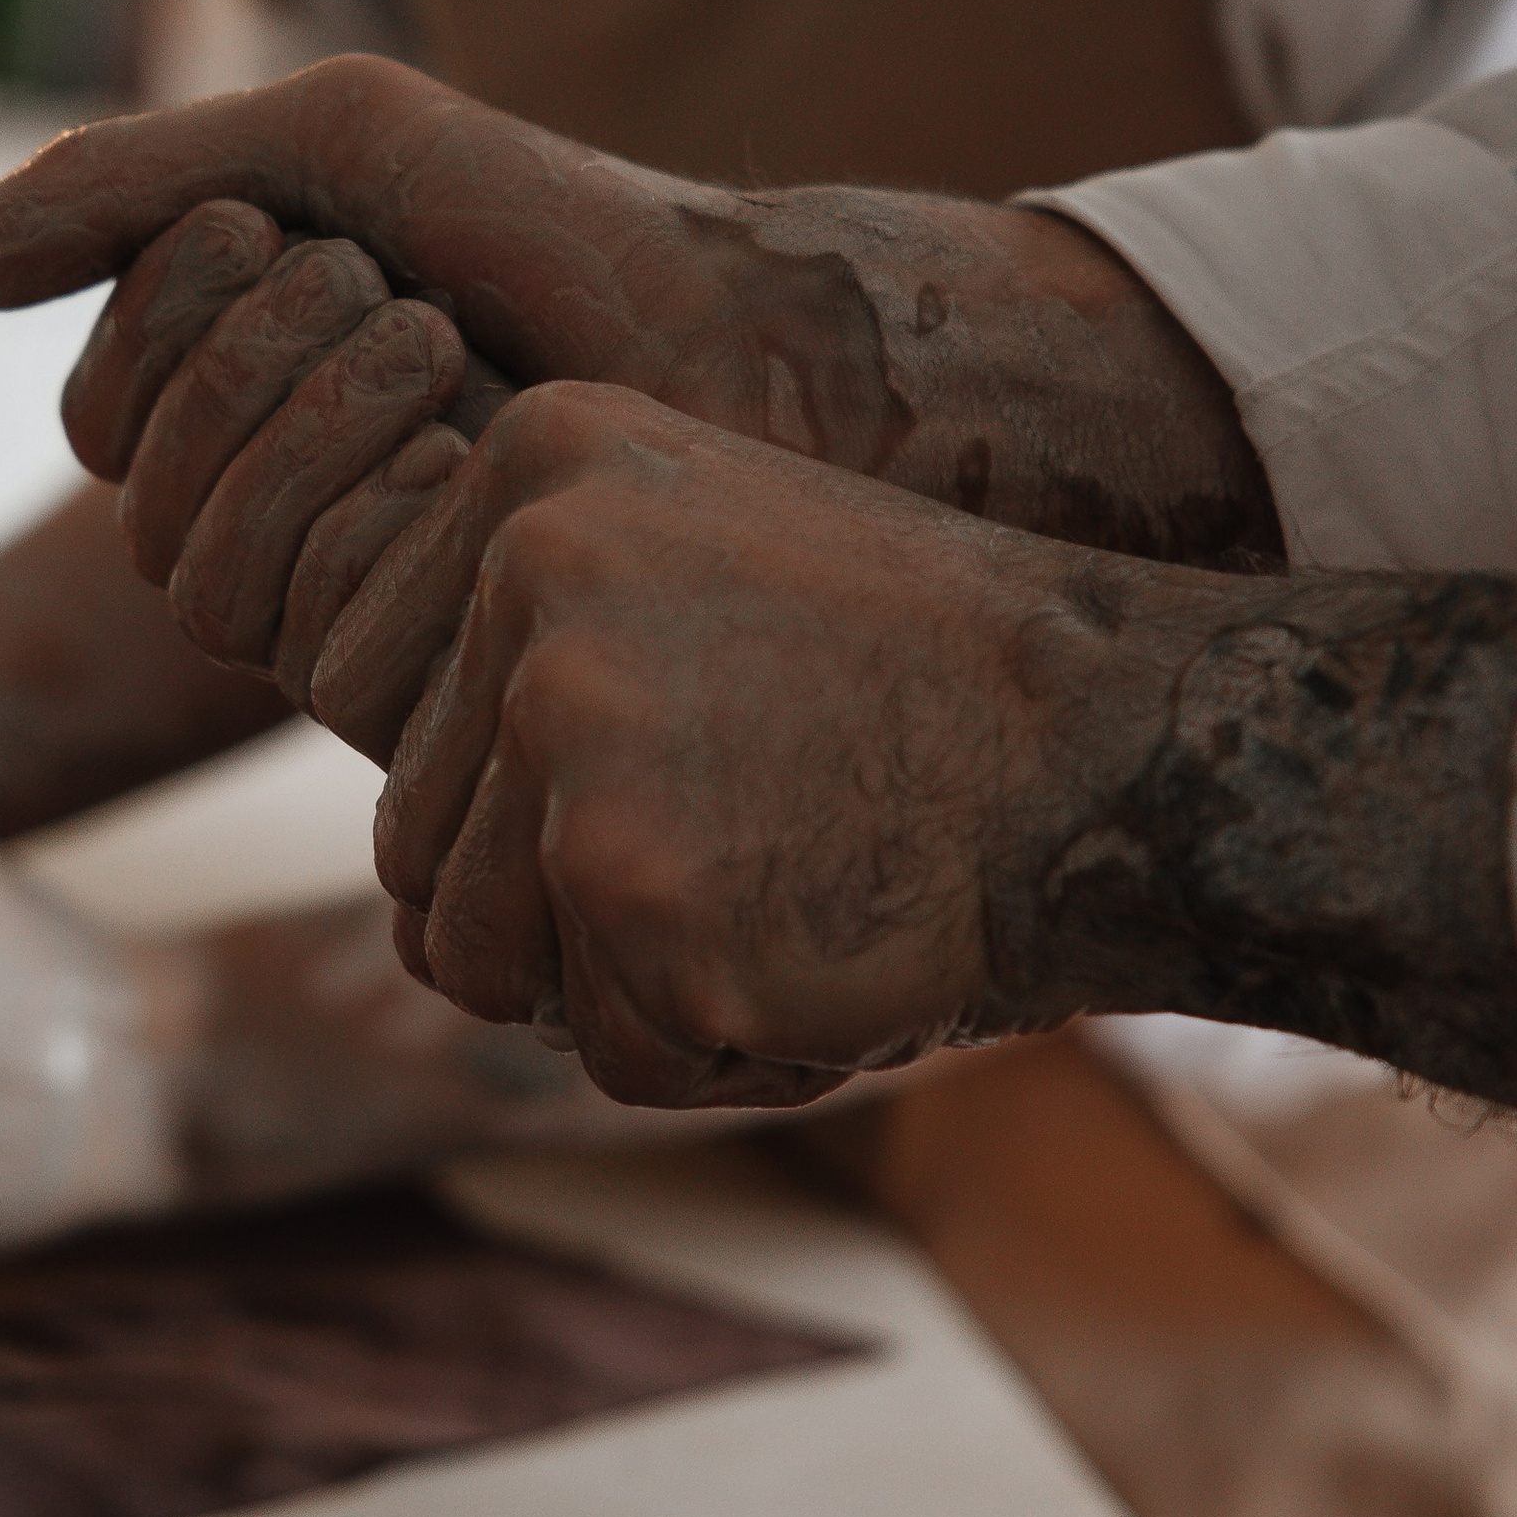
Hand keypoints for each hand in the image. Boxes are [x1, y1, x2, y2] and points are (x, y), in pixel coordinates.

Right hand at [0, 56, 1278, 571]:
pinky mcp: (424, 688)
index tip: (306, 229)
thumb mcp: (332, 147)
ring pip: (200, 572)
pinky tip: (486, 458)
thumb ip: (117, 191)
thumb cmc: (561, 227)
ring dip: (314, 423)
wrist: (756, 338)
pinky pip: (296, 627)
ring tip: (452, 354)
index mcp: (254, 415)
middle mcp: (289, 529)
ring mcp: (356, 618)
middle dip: (253, 361)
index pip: (100, 415)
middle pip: (136, 500)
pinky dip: (375, 500)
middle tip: (399, 293)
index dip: (175, 312)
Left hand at [272, 381, 1176, 1108]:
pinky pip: (609, 1053)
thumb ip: (518, 684)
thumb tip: (394, 921)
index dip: (527, 797)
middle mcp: (525, 566)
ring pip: (474, 960)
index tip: (694, 757)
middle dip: (566, 908)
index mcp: (533, 463)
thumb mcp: (700, 583)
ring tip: (781, 896)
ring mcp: (569, 717)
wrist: (1130, 745)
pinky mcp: (627, 875)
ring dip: (624, 985)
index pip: (387, 708)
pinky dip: (724, 1053)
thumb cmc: (918, 693)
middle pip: (417, 849)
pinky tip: (836, 949)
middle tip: (753, 849)